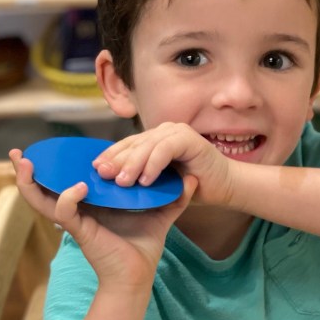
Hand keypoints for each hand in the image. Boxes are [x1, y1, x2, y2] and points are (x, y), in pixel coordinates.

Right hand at [9, 149, 196, 288]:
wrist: (139, 276)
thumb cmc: (143, 247)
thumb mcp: (160, 215)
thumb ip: (174, 196)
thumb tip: (192, 177)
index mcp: (91, 202)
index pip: (66, 179)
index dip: (55, 164)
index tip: (47, 147)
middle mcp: (79, 208)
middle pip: (45, 187)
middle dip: (29, 171)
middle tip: (19, 153)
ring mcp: (77, 219)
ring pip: (42, 199)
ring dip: (29, 181)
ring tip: (24, 161)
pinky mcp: (80, 230)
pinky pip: (65, 211)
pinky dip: (68, 197)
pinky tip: (79, 186)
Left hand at [91, 123, 235, 207]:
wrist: (226, 187)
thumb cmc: (195, 187)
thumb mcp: (162, 184)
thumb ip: (143, 180)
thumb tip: (115, 185)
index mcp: (155, 140)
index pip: (127, 145)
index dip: (110, 156)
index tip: (94, 170)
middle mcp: (163, 132)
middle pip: (133, 143)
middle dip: (116, 160)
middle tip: (101, 175)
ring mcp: (176, 132)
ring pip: (147, 145)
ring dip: (132, 164)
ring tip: (121, 182)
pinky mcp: (188, 138)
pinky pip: (165, 149)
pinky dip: (154, 164)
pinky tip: (145, 180)